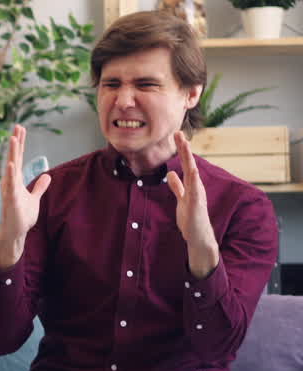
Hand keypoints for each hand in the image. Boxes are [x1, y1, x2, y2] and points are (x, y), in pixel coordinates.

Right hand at [0, 124, 50, 269]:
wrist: (15, 232)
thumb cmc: (22, 216)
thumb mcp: (34, 198)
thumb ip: (39, 187)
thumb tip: (46, 176)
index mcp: (16, 180)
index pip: (19, 158)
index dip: (20, 143)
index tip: (20, 129)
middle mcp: (11, 181)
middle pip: (14, 157)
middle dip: (16, 142)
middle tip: (17, 126)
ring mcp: (9, 189)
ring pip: (11, 167)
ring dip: (11, 153)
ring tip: (12, 139)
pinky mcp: (10, 199)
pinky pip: (10, 184)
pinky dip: (10, 174)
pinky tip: (11, 163)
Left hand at [166, 132, 219, 277]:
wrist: (199, 236)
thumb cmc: (191, 218)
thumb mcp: (181, 198)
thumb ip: (177, 186)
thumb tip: (171, 173)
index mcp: (191, 184)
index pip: (185, 163)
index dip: (182, 149)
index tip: (177, 135)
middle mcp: (196, 187)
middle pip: (189, 164)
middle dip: (184, 149)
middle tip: (179, 133)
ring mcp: (197, 195)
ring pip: (192, 174)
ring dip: (188, 159)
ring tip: (185, 145)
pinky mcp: (196, 206)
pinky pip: (194, 191)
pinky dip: (193, 181)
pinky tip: (191, 171)